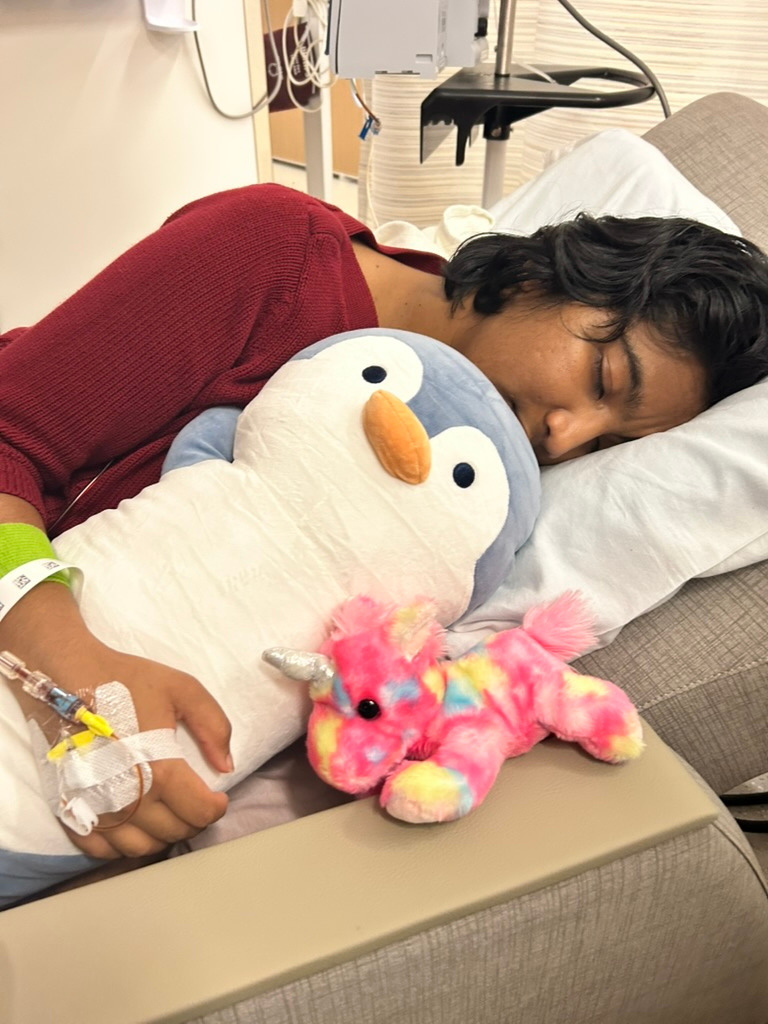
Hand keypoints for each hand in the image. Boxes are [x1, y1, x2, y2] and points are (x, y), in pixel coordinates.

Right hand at [56, 645, 232, 859]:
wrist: (65, 678)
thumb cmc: (124, 681)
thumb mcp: (182, 689)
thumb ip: (213, 726)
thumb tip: (226, 766)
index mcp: (157, 769)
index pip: (199, 812)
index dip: (216, 807)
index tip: (217, 796)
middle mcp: (126, 798)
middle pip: (174, 832)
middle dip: (192, 818)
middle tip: (193, 798)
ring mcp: (96, 809)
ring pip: (142, 848)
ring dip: (162, 834)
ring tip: (168, 810)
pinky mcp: (71, 810)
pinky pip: (103, 850)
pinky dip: (124, 843)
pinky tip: (134, 820)